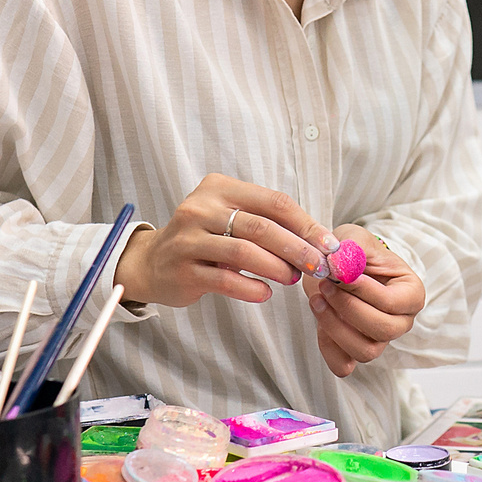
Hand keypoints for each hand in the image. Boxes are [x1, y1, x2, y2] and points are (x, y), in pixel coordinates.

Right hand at [113, 175, 334, 308]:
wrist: (152, 263)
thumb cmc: (205, 240)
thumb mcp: (232, 219)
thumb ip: (269, 224)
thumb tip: (321, 243)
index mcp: (219, 188)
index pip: (274, 202)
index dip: (306, 225)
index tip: (329, 245)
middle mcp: (201, 208)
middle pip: (262, 227)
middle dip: (297, 249)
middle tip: (319, 267)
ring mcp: (188, 239)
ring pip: (244, 252)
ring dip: (277, 268)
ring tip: (293, 279)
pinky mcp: (182, 270)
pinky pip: (225, 280)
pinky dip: (251, 288)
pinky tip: (265, 293)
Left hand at [307, 225, 423, 377]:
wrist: (340, 269)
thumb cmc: (356, 253)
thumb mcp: (355, 239)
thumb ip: (351, 248)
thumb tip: (339, 265)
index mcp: (411, 294)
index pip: (393, 302)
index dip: (364, 291)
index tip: (340, 275)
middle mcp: (401, 322)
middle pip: (383, 331)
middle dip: (349, 309)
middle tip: (325, 286)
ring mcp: (380, 341)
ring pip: (365, 351)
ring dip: (336, 328)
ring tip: (317, 300)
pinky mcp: (355, 352)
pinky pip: (344, 365)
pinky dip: (328, 348)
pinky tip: (319, 319)